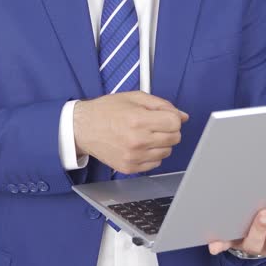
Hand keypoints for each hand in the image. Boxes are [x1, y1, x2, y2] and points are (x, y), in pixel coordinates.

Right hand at [73, 91, 188, 174]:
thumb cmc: (106, 111)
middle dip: (168, 129)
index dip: (173, 117)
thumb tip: (182, 116)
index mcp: (138, 120)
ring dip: (161, 143)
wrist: (83, 128)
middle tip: (154, 124)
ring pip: (167, 152)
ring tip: (145, 135)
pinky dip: (151, 155)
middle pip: (174, 138)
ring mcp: (134, 157)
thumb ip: (161, 104)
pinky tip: (139, 145)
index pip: (175, 123)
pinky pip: (155, 164)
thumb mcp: (134, 97)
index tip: (165, 116)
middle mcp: (137, 140)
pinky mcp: (129, 168)